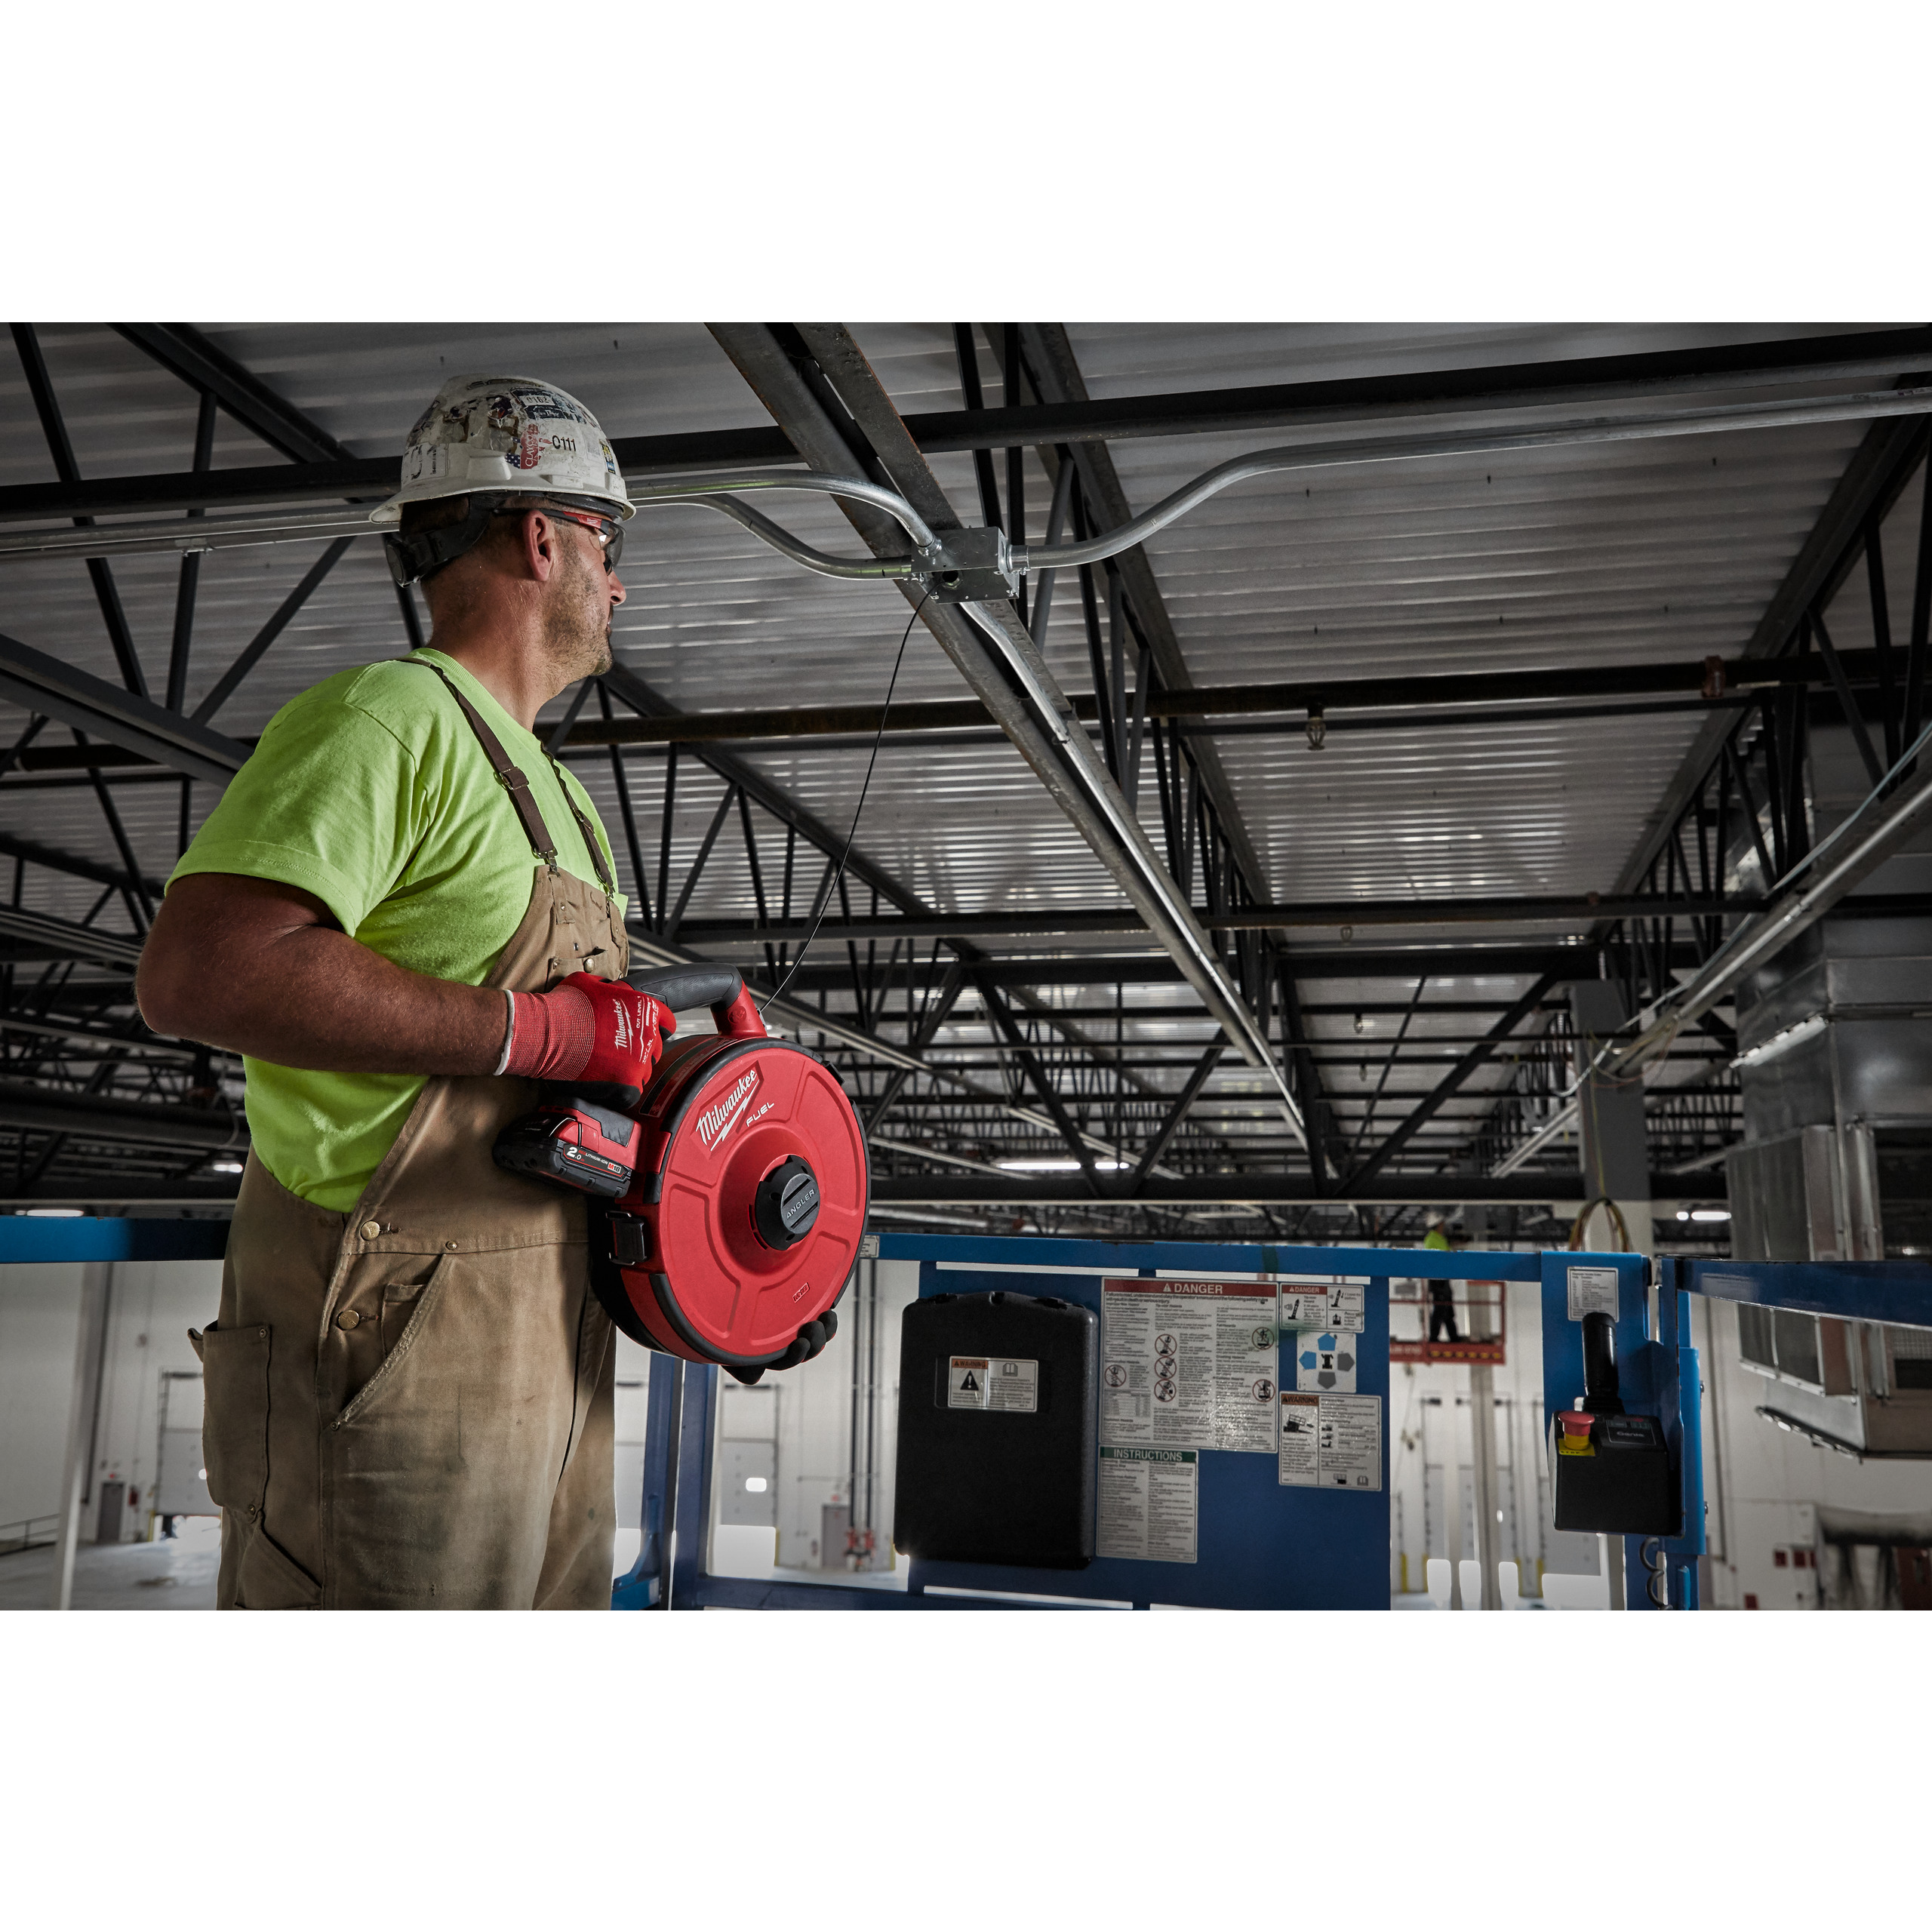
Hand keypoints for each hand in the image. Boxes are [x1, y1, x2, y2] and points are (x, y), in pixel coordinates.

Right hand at [500, 974, 675, 1104]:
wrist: (549, 1032)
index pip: (666, 1022)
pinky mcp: (627, 1083)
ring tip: (607, 1067)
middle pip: (655, 1048)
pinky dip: (620, 1090)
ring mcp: (640, 1061)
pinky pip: (631, 1092)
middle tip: (618, 1051)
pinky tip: (605, 1082)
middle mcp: (648, 1034)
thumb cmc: (566, 1006)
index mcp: (645, 1008)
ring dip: (629, 1071)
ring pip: (644, 1071)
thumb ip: (610, 989)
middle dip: (640, 1050)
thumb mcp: (591, 982)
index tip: (644, 1033)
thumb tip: (608, 988)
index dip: (654, 1027)